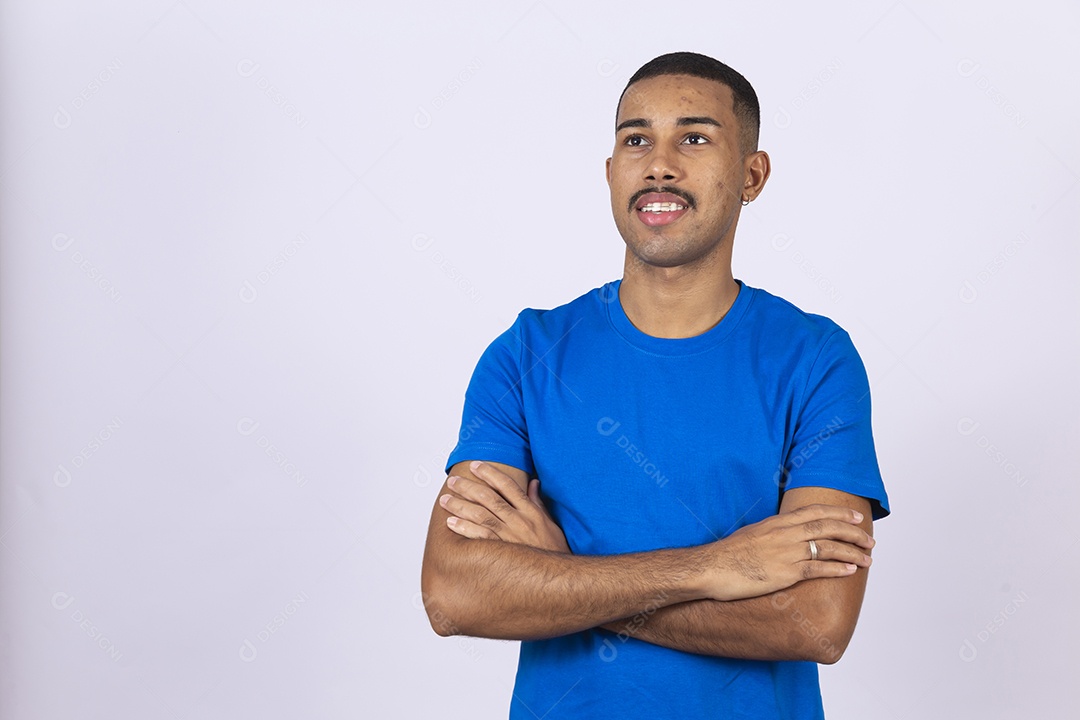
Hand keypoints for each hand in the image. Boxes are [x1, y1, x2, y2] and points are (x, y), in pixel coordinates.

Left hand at [440, 461, 569, 552]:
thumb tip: (533, 483)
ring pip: (481, 515)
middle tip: (453, 482)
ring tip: (445, 500)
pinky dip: (465, 529)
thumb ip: (538, 503)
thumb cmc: (554, 551)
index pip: (508, 486)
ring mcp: (510, 536)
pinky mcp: (502, 553)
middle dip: (468, 487)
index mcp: (530, 512)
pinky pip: (480, 538)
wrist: (558, 578)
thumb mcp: (550, 523)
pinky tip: (451, 523)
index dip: (490, 473)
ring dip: (460, 506)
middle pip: (489, 498)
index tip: (476, 465)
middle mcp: (519, 521)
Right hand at [700, 503, 873, 601]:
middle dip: (852, 533)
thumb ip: (772, 534)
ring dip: (851, 552)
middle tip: (869, 539)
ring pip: (828, 547)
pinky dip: (837, 568)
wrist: (712, 568)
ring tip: (867, 558)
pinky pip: (818, 568)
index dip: (838, 513)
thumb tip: (784, 536)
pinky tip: (850, 571)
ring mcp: (786, 553)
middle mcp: (785, 534)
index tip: (855, 517)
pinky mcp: (785, 573)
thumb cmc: (727, 555)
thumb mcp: (752, 535)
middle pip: (827, 527)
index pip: (814, 512)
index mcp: (777, 523)